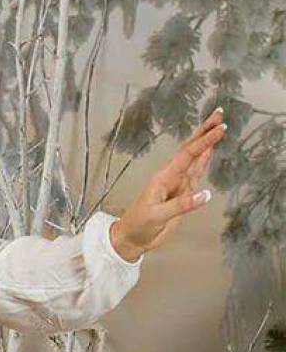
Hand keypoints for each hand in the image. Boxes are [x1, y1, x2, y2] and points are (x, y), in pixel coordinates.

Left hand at [109, 107, 224, 261]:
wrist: (133, 237)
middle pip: (191, 149)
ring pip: (195, 158)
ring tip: (218, 126)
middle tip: (220, 113)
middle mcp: (173, 176)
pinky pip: (196, 172)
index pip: (187, 155)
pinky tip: (210, 151)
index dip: (204, 141)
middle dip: (205, 131)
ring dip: (207, 142)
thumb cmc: (140, 225)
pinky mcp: (183, 193)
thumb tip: (205, 195)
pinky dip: (204, 160)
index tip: (219, 128)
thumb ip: (181, 206)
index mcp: (164, 178)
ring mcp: (178, 183)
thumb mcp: (157, 216)